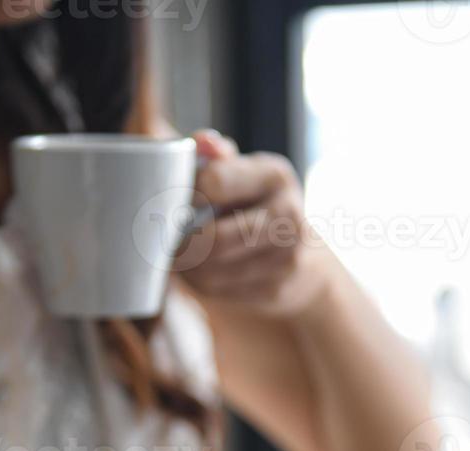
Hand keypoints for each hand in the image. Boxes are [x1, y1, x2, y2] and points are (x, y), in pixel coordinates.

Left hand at [178, 130, 335, 319]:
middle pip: (213, 238)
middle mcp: (287, 215)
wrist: (301, 258)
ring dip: (186, 265)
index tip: (174, 199)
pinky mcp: (275, 288)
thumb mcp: (245, 173)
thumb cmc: (257, 206)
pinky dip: (199, 281)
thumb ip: (218, 156)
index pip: (214, 182)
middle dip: (182, 241)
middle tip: (167, 238)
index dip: (184, 193)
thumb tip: (203, 142)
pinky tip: (199, 270)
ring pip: (211, 269)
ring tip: (180, 254)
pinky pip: (218, 289)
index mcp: (275, 176)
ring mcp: (285, 256)